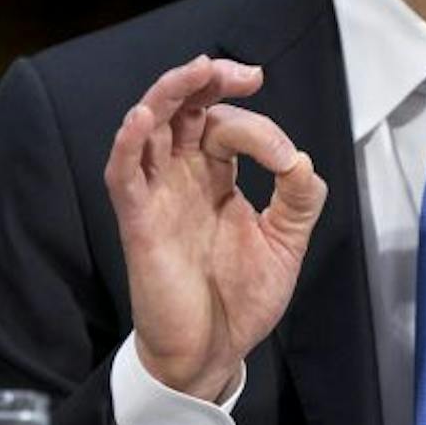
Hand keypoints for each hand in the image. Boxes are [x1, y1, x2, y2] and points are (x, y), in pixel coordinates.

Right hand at [103, 54, 327, 400]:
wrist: (213, 353)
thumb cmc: (241, 300)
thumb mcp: (286, 243)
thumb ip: (299, 201)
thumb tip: (301, 159)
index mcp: (215, 177)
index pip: (228, 126)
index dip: (260, 129)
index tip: (286, 160)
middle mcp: (182, 177)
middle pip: (183, 108)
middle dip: (208, 80)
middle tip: (242, 72)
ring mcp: (158, 196)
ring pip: (149, 127)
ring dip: (169, 93)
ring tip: (196, 71)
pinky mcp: (138, 222)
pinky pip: (124, 175)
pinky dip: (128, 143)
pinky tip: (143, 118)